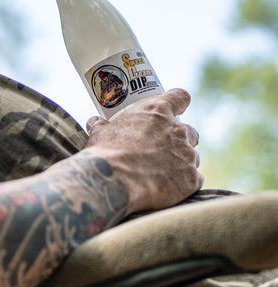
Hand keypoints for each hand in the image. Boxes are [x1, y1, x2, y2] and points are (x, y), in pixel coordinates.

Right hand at [83, 88, 202, 213]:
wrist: (115, 183)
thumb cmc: (106, 154)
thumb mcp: (100, 133)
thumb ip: (102, 125)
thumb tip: (94, 121)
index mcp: (158, 112)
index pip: (180, 97)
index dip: (179, 102)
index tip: (177, 108)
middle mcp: (178, 131)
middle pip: (191, 132)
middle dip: (181, 140)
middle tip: (165, 150)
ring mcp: (187, 156)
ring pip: (191, 157)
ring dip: (181, 163)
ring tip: (162, 174)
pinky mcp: (191, 179)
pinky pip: (193, 179)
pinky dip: (183, 183)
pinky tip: (168, 188)